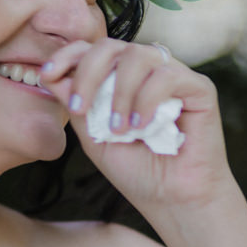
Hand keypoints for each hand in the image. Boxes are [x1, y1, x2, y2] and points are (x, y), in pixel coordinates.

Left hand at [39, 40, 236, 213]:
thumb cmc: (137, 171)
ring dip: (119, 92)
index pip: (92, 49)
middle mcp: (147, 71)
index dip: (67, 55)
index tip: (47, 75)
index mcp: (121, 78)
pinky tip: (140, 127)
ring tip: (118, 129)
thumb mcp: (94, 137)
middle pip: (111, 46)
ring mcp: (174, 75)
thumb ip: (77, 104)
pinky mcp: (199, 87)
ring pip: (138, 55)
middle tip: (79, 108)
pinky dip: (146, 100)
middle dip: (87, 72)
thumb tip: (52, 74)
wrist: (174, 200)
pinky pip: (167, 75)